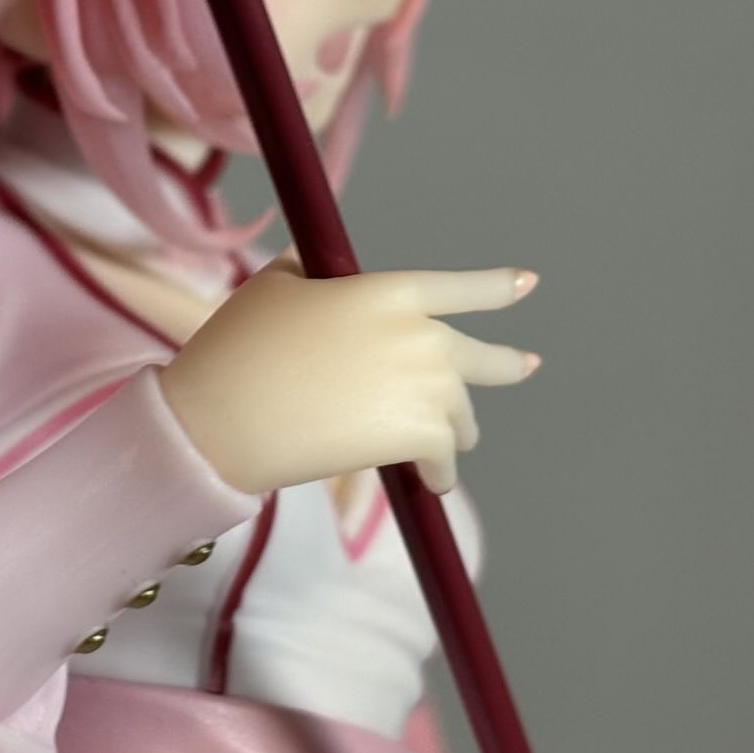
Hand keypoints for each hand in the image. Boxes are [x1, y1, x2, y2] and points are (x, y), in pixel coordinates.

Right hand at [158, 252, 539, 494]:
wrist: (226, 418)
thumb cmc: (238, 350)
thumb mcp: (272, 288)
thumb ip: (310, 272)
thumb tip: (320, 270)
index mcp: (388, 292)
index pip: (458, 287)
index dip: (496, 286)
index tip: (527, 284)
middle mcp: (420, 334)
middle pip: (481, 354)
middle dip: (507, 363)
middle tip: (525, 365)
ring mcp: (426, 387)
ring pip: (462, 412)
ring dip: (455, 427)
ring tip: (443, 445)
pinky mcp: (421, 436)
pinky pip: (446, 457)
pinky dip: (438, 472)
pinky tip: (433, 482)